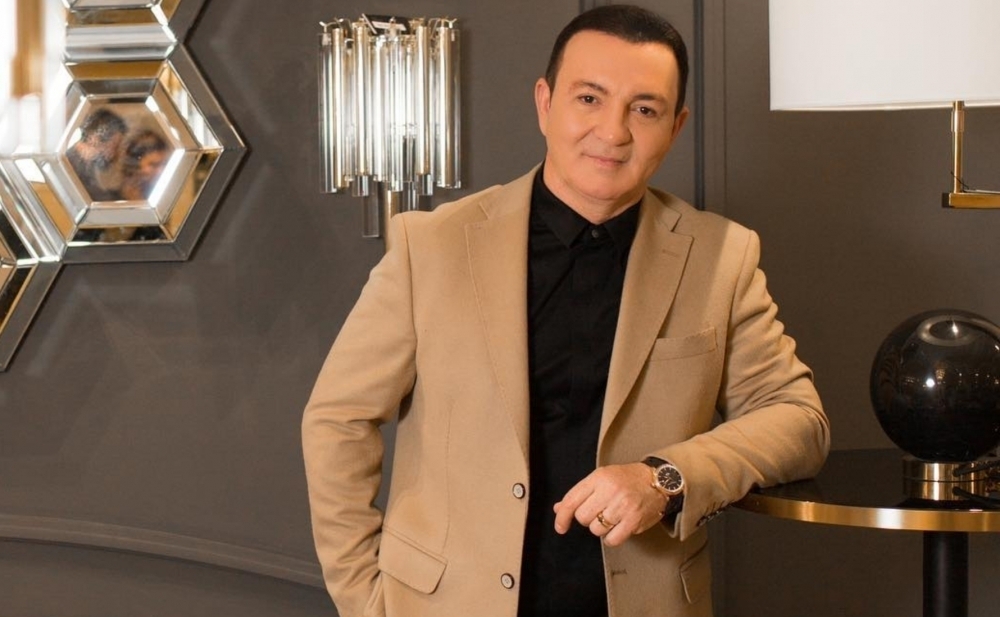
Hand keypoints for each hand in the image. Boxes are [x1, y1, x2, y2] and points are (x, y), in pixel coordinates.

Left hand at [552, 463, 668, 546]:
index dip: (562, 517)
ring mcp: (623, 506)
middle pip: (582, 517)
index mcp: (599, 478)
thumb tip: (559, 509)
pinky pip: (612, 540)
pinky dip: (612, 537)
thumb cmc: (627, 479)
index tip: (560, 527)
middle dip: (588, 518)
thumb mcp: (602, 478)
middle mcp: (610, 490)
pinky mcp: (634, 520)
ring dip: (601, 528)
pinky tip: (619, 527)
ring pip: (596, 530)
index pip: (571, 500)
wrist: (660, 480)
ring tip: (613, 516)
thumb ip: (580, 493)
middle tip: (599, 511)